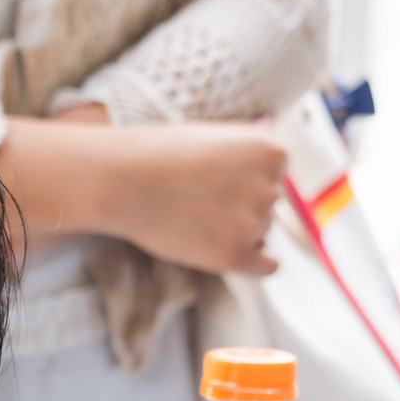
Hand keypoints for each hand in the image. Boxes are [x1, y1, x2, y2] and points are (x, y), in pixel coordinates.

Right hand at [0, 113, 285, 274]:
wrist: (125, 180)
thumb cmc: (162, 153)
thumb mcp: (216, 134)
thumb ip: (248, 149)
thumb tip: (274, 152)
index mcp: (272, 151)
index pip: (274, 173)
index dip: (245, 176)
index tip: (217, 177)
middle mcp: (271, 188)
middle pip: (269, 205)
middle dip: (241, 204)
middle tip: (200, 199)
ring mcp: (255, 224)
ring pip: (261, 232)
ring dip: (235, 230)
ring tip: (195, 217)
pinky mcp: (234, 255)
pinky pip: (267, 266)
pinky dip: (256, 262)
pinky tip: (234, 252)